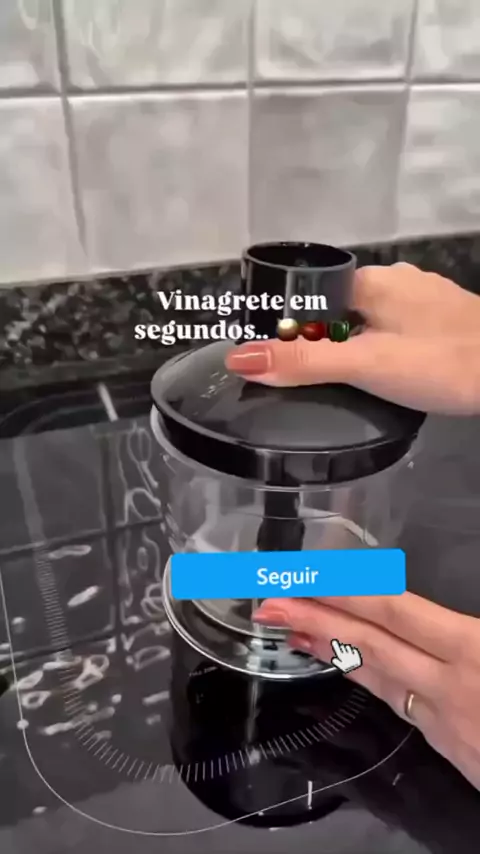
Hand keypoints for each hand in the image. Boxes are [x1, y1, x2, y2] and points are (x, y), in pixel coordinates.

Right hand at [225, 263, 479, 414]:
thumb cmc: (443, 363)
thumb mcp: (365, 366)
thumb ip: (304, 362)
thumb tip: (240, 359)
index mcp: (371, 281)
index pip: (308, 292)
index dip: (286, 323)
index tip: (274, 356)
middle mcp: (397, 280)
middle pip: (337, 306)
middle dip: (318, 338)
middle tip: (306, 377)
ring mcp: (424, 298)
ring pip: (368, 319)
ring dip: (351, 345)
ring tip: (345, 382)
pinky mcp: (444, 320)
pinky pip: (395, 329)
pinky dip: (380, 348)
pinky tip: (387, 375)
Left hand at [253, 593, 479, 789]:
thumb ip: (473, 627)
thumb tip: (427, 609)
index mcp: (474, 654)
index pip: (394, 611)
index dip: (344, 590)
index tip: (304, 572)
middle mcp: (450, 687)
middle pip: (370, 646)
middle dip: (314, 621)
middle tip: (267, 601)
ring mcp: (446, 722)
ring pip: (376, 678)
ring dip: (328, 650)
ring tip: (288, 628)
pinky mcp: (451, 747)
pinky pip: (398, 703)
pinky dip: (365, 678)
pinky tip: (345, 666)